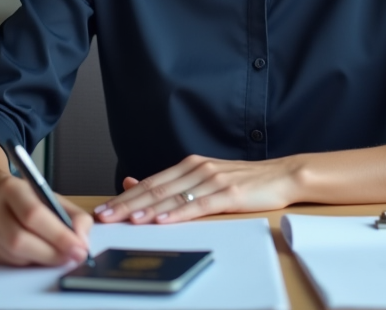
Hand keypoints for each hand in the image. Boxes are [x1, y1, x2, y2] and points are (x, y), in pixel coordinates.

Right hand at [0, 177, 93, 266]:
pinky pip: (8, 262)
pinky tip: (37, 254)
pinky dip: (28, 262)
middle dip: (52, 253)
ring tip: (57, 255)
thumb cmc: (30, 199)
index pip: (34, 215)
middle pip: (20, 239)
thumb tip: (81, 240)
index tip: (79, 248)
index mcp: (11, 187)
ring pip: (15, 255)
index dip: (58, 235)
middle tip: (72, 258)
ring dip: (41, 260)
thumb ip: (75, 217)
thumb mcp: (55, 199)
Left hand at [93, 154, 302, 223]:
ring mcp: (213, 180)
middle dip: (127, 204)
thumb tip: (133, 183)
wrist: (282, 175)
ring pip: (173, 197)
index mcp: (190, 165)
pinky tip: (164, 220)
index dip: (124, 197)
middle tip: (104, 216)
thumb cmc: (244, 179)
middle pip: (156, 189)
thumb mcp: (204, 175)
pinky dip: (179, 213)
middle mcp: (197, 169)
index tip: (103, 209)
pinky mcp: (228, 193)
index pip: (150, 182)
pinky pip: (199, 205)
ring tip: (126, 220)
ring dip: (147, 209)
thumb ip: (172, 181)